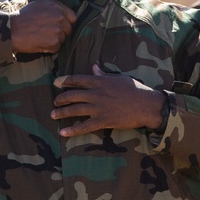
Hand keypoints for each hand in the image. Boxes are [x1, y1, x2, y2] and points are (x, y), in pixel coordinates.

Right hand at [10, 0, 75, 53]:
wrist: (12, 29)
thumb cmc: (23, 17)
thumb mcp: (39, 5)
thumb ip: (53, 9)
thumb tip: (62, 15)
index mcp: (57, 6)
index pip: (72, 17)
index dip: (66, 23)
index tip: (59, 26)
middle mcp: (59, 17)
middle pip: (69, 30)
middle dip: (60, 33)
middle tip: (46, 33)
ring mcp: (57, 30)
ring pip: (62, 39)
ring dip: (54, 41)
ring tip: (40, 37)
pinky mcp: (54, 42)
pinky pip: (56, 48)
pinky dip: (49, 48)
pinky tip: (40, 43)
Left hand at [51, 64, 165, 137]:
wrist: (146, 105)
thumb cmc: (134, 89)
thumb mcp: (118, 78)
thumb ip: (103, 74)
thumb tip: (94, 67)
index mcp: (100, 81)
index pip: (77, 79)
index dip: (65, 81)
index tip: (56, 83)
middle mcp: (96, 94)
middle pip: (72, 95)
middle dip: (61, 98)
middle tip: (55, 102)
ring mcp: (98, 108)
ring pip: (75, 110)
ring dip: (62, 113)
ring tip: (53, 115)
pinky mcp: (103, 121)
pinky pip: (84, 126)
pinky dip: (72, 130)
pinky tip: (63, 133)